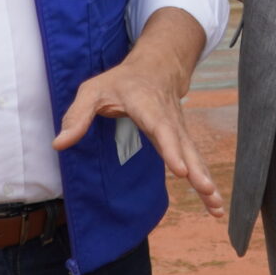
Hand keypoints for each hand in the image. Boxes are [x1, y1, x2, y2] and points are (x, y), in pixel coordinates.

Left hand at [54, 11, 221, 216]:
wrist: (156, 68)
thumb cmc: (121, 82)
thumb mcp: (93, 90)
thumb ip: (77, 116)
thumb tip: (59, 144)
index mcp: (146, 104)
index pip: (160, 127)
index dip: (171, 148)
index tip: (180, 170)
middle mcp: (168, 119)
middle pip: (184, 145)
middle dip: (196, 169)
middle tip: (205, 190)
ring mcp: (178, 130)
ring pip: (194, 156)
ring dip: (206, 181)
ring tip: (216, 206)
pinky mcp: (183, 141)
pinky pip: (196, 162)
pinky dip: (206, 182)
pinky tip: (214, 205)